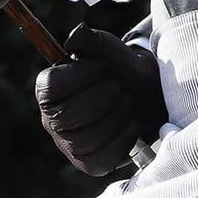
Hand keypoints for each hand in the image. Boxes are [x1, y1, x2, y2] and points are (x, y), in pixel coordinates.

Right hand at [35, 24, 167, 175]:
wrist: (149, 95)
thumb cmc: (121, 70)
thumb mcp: (109, 49)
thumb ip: (91, 39)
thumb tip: (78, 33)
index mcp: (49, 91)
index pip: (50, 87)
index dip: (80, 75)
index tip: (103, 65)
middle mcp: (52, 121)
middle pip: (67, 116)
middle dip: (103, 96)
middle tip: (119, 86)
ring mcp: (69, 146)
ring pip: (86, 139)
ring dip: (116, 116)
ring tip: (126, 102)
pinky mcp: (90, 164)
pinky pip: (103, 158)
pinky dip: (124, 138)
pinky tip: (131, 124)